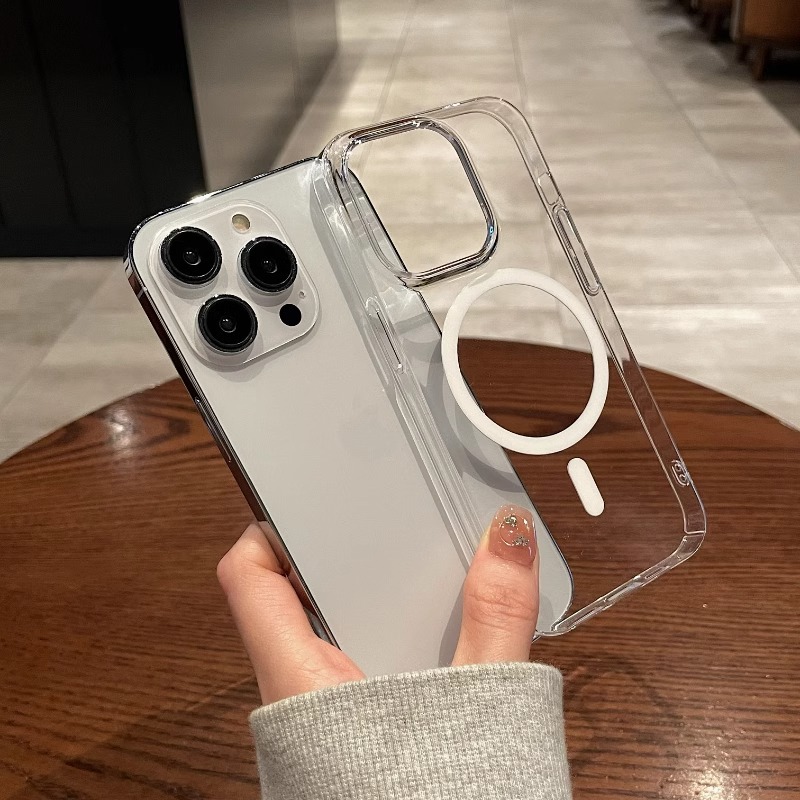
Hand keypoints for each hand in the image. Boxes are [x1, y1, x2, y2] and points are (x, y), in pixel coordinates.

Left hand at [217, 504, 539, 704]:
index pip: (249, 576)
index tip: (313, 492)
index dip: (272, 526)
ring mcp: (326, 705)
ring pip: (332, 623)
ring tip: (418, 553)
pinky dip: (392, 627)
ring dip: (373, 589)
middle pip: (296, 589)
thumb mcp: (475, 698)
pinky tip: (438, 620)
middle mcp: (301, 686)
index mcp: (301, 673)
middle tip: (386, 509)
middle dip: (342, 548)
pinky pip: (361, 657)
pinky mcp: (354, 722)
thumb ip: (495, 616)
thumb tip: (508, 535)